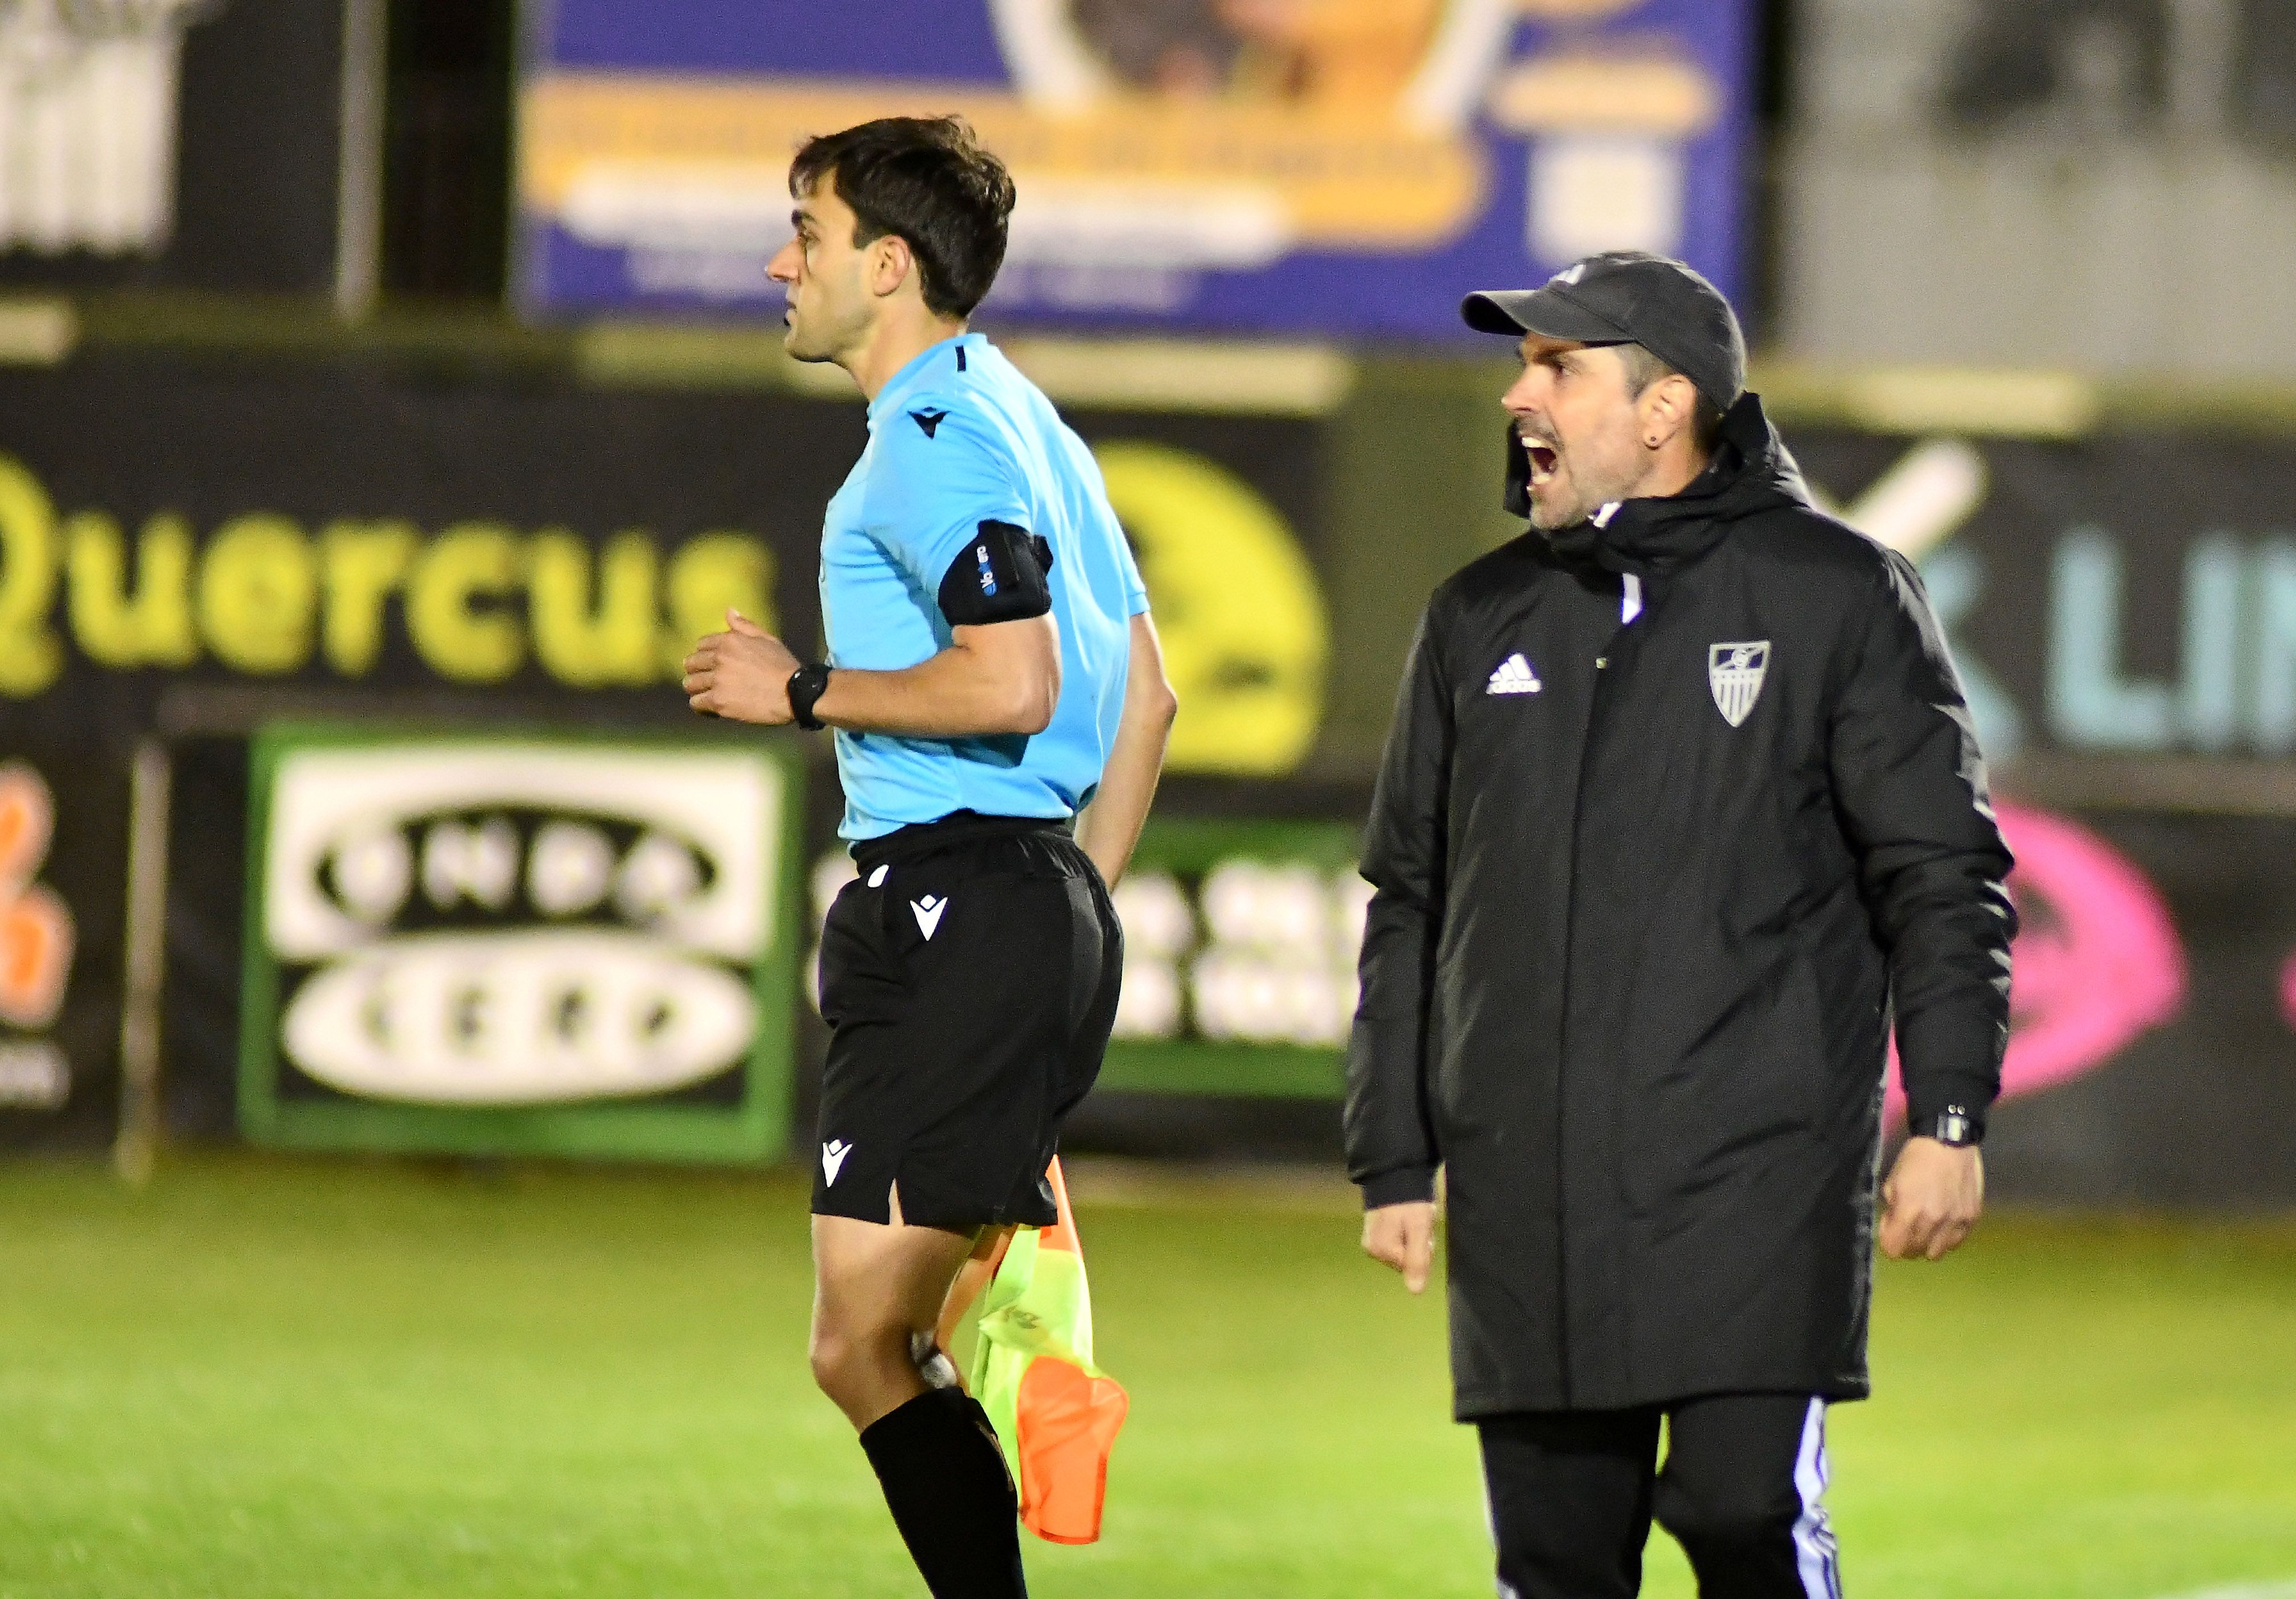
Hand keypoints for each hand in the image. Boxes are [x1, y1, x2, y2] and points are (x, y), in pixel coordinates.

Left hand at [683, 610, 800, 723]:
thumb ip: (745, 625)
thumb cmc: (784, 666)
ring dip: (697, 689)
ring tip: (708, 695)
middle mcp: (719, 658)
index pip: (701, 644)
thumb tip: (729, 611)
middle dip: (697, 672)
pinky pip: (696, 703)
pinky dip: (702, 706)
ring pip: (690, 684)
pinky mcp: (718, 700)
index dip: (705, 655)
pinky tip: (712, 709)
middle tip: (707, 681)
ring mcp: (718, 680)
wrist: (795, 693)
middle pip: (691, 663)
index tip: (712, 665)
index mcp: (729, 640)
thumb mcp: (767, 639)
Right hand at [1361, 1201, 1436, 1293]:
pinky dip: (1404, 1231)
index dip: (1424, 1250)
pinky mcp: (1373, 1231)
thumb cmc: (1409, 1202)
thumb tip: (1415, 1292)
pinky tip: (1405, 1217)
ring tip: (1412, 1217)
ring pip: (1401, 1250)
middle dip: (1417, 1245)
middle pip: (1405, 1260)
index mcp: (1381, 1250)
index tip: (1424, 1231)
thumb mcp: (1419, 1229)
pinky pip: (1395, 1240)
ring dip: (1411, 1237)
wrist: (1394, 1173)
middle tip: (1419, 1222)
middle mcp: (1372, 1249)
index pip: (1412, 1266)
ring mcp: (1370, 1240)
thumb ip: (1417, 1259)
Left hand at [1880, 1137, 1983, 1260]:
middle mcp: (1934, 1221)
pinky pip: (1956, 1243)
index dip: (1888, 1242)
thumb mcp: (1891, 1182)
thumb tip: (1891, 1229)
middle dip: (1906, 1244)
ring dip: (1927, 1244)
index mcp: (1909, 1211)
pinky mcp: (1972, 1218)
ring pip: (1937, 1253)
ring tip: (1926, 1228)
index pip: (1894, 1249)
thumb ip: (1891, 1210)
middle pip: (1915, 1253)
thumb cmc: (1915, 1159)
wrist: (1949, 1142)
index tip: (1889, 1231)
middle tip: (1906, 1228)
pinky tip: (1943, 1224)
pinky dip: (1946, 1238)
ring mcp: (1956, 1222)